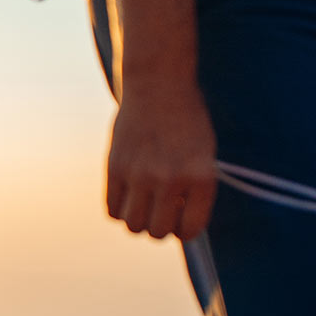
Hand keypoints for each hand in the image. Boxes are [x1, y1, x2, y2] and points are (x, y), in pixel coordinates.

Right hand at [107, 83, 216, 240]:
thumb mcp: (203, 153)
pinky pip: (112, 209)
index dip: (184, 230)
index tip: (179, 223)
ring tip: (141, 204)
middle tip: (159, 212)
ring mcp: (141, 175)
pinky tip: (126, 194)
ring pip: (133, 225)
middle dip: (159, 228)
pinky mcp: (116, 168)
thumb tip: (177, 225)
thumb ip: (194, 189)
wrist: (159, 83)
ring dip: (137, 221)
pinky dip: (118, 209)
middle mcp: (172, 180)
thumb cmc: (186, 119)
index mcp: (201, 177)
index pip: (190, 229)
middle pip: (158, 232)